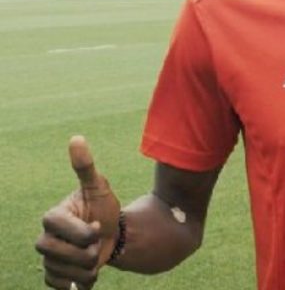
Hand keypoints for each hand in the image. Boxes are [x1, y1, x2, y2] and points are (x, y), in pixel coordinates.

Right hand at [35, 136, 120, 288]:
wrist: (111, 235)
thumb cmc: (103, 209)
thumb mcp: (99, 187)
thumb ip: (86, 167)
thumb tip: (76, 138)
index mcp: (52, 217)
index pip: (61, 230)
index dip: (83, 232)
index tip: (96, 226)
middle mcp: (44, 238)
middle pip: (61, 255)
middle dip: (87, 252)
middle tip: (96, 242)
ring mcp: (47, 259)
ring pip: (65, 273)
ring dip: (88, 268)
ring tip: (94, 255)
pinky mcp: (52, 276)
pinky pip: (63, 287)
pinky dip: (81, 282)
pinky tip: (87, 270)